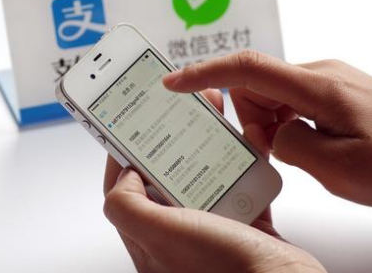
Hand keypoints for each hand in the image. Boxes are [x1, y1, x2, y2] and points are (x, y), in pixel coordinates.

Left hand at [104, 90, 325, 272]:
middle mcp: (179, 234)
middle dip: (173, 139)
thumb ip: (127, 207)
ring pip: (205, 174)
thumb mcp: (161, 236)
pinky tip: (248, 143)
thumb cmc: (226, 271)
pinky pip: (240, 183)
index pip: (126, 190)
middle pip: (167, 175)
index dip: (126, 155)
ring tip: (216, 118)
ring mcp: (213, 228)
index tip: (135, 127)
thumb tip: (123, 175)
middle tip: (181, 114)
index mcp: (151, 239)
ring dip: (209, 144)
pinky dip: (244, 161)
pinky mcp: (244, 224)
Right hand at [163, 50, 371, 206]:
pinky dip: (286, 122)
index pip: (248, 68)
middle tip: (274, 150)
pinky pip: (291, 100)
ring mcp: (326, 80)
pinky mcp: (332, 90)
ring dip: (271, 124)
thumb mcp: (337, 169)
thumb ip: (289, 145)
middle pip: (255, 85)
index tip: (174, 82)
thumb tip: (271, 132)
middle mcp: (319, 74)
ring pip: (272, 95)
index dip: (205, 73)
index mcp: (318, 88)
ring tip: (301, 152)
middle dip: (250, 118)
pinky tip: (308, 143)